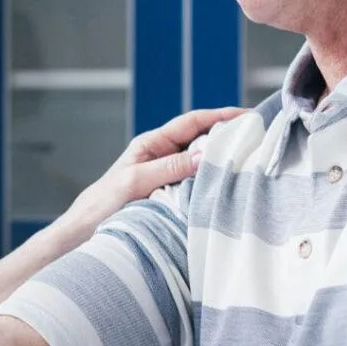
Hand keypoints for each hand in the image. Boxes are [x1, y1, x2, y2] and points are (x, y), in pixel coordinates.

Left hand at [63, 105, 243, 239]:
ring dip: (223, 159)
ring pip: (201, 161)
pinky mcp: (170, 194)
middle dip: (228, 135)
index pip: (192, 122)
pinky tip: (230, 185)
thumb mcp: (136, 181)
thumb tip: (206, 154)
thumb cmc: (105, 202)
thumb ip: (169, 168)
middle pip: (201, 138)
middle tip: (260, 137)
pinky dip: (213, 181)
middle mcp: (161, 155)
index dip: (220, 116)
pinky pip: (197, 182)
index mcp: (151, 144)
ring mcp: (167, 174)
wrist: (87, 229)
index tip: (248, 116)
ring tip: (253, 159)